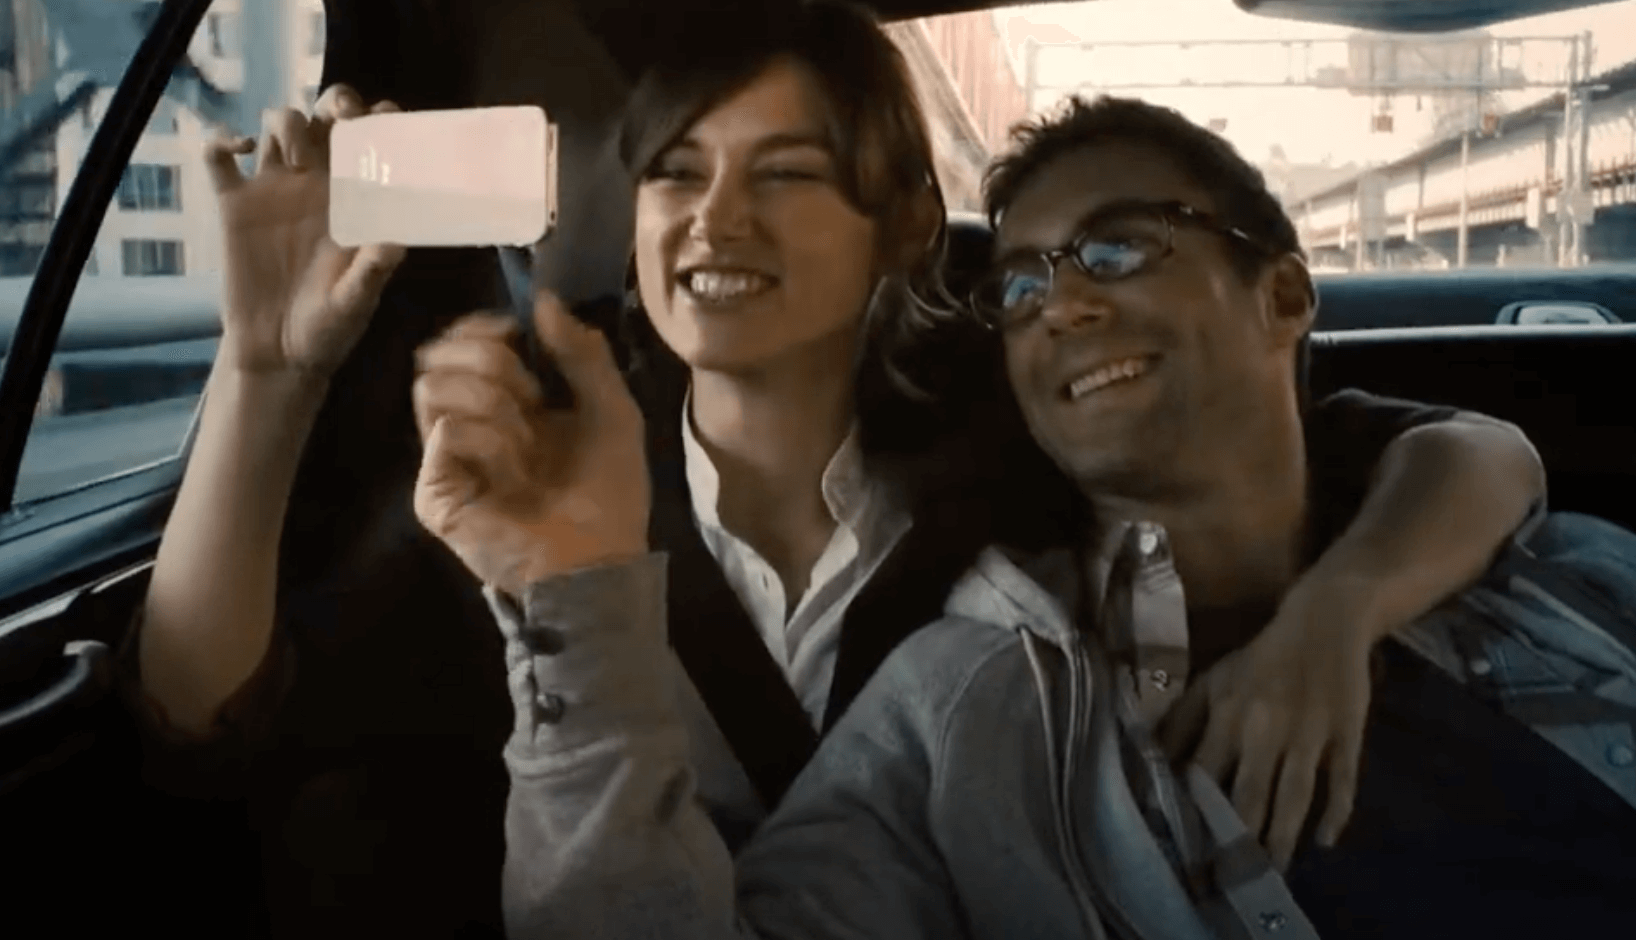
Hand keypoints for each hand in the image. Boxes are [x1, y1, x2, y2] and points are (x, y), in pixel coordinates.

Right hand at [208, 83, 406, 379]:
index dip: (379, 121)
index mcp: (357, 200)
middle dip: (336, 104)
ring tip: (297, 156)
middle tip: (341, 120)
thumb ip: (373, 270)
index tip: (383, 121)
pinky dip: (224, 140)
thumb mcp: (356, 302)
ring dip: (288, 122)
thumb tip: (396, 241)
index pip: (372, 143)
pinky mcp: (235, 206)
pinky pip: (220, 157)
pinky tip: (243, 150)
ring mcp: (275, 191)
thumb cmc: (329, 328)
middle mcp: (319, 187)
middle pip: (325, 118)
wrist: (279, 356)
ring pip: (279, 123)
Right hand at [412, 293, 648, 595]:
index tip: (513, 328)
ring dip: (491, 398)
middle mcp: (469, 425)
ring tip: (527, 436)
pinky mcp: (435, 491)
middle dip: (489, 358)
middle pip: (437, 354)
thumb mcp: (612, 410)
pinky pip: (443, 431)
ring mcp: (447, 459)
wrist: (599, 559)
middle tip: (532, 391)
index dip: (482, 326)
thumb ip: (583, 353)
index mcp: (507, 403)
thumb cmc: (608, 491)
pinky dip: (487, 437)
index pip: (464, 344)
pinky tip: (515, 466)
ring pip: (431, 386)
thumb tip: (544, 301)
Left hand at [1158, 586, 1373, 870]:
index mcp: (1228, 713)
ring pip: (1294, 793)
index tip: (1188, 848)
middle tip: (1231, 878)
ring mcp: (1309, 732)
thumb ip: (1183, 719)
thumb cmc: (1263, 657)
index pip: (1206, 773)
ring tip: (1275, 870)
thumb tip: (1152, 757)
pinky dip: (1337, 810)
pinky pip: (1343, 778)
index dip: (1197, 810)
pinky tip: (1326, 840)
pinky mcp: (1346, 732)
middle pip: (1250, 793)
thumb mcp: (1215, 680)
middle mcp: (1265, 727)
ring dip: (1284, 834)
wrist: (1324, 621)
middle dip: (1240, 839)